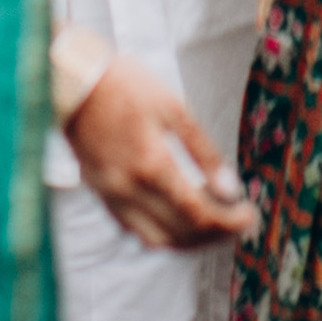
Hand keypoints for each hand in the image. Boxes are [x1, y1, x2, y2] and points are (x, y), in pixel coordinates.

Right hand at [62, 55, 252, 250]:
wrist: (71, 81)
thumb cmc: (124, 85)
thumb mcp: (173, 108)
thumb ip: (203, 152)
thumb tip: (231, 189)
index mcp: (151, 165)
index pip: (197, 213)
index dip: (229, 221)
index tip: (250, 216)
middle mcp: (128, 189)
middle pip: (180, 232)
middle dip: (216, 233)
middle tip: (239, 222)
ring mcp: (111, 196)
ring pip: (156, 239)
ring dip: (190, 240)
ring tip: (214, 224)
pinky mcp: (100, 194)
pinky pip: (135, 228)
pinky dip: (162, 231)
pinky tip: (179, 217)